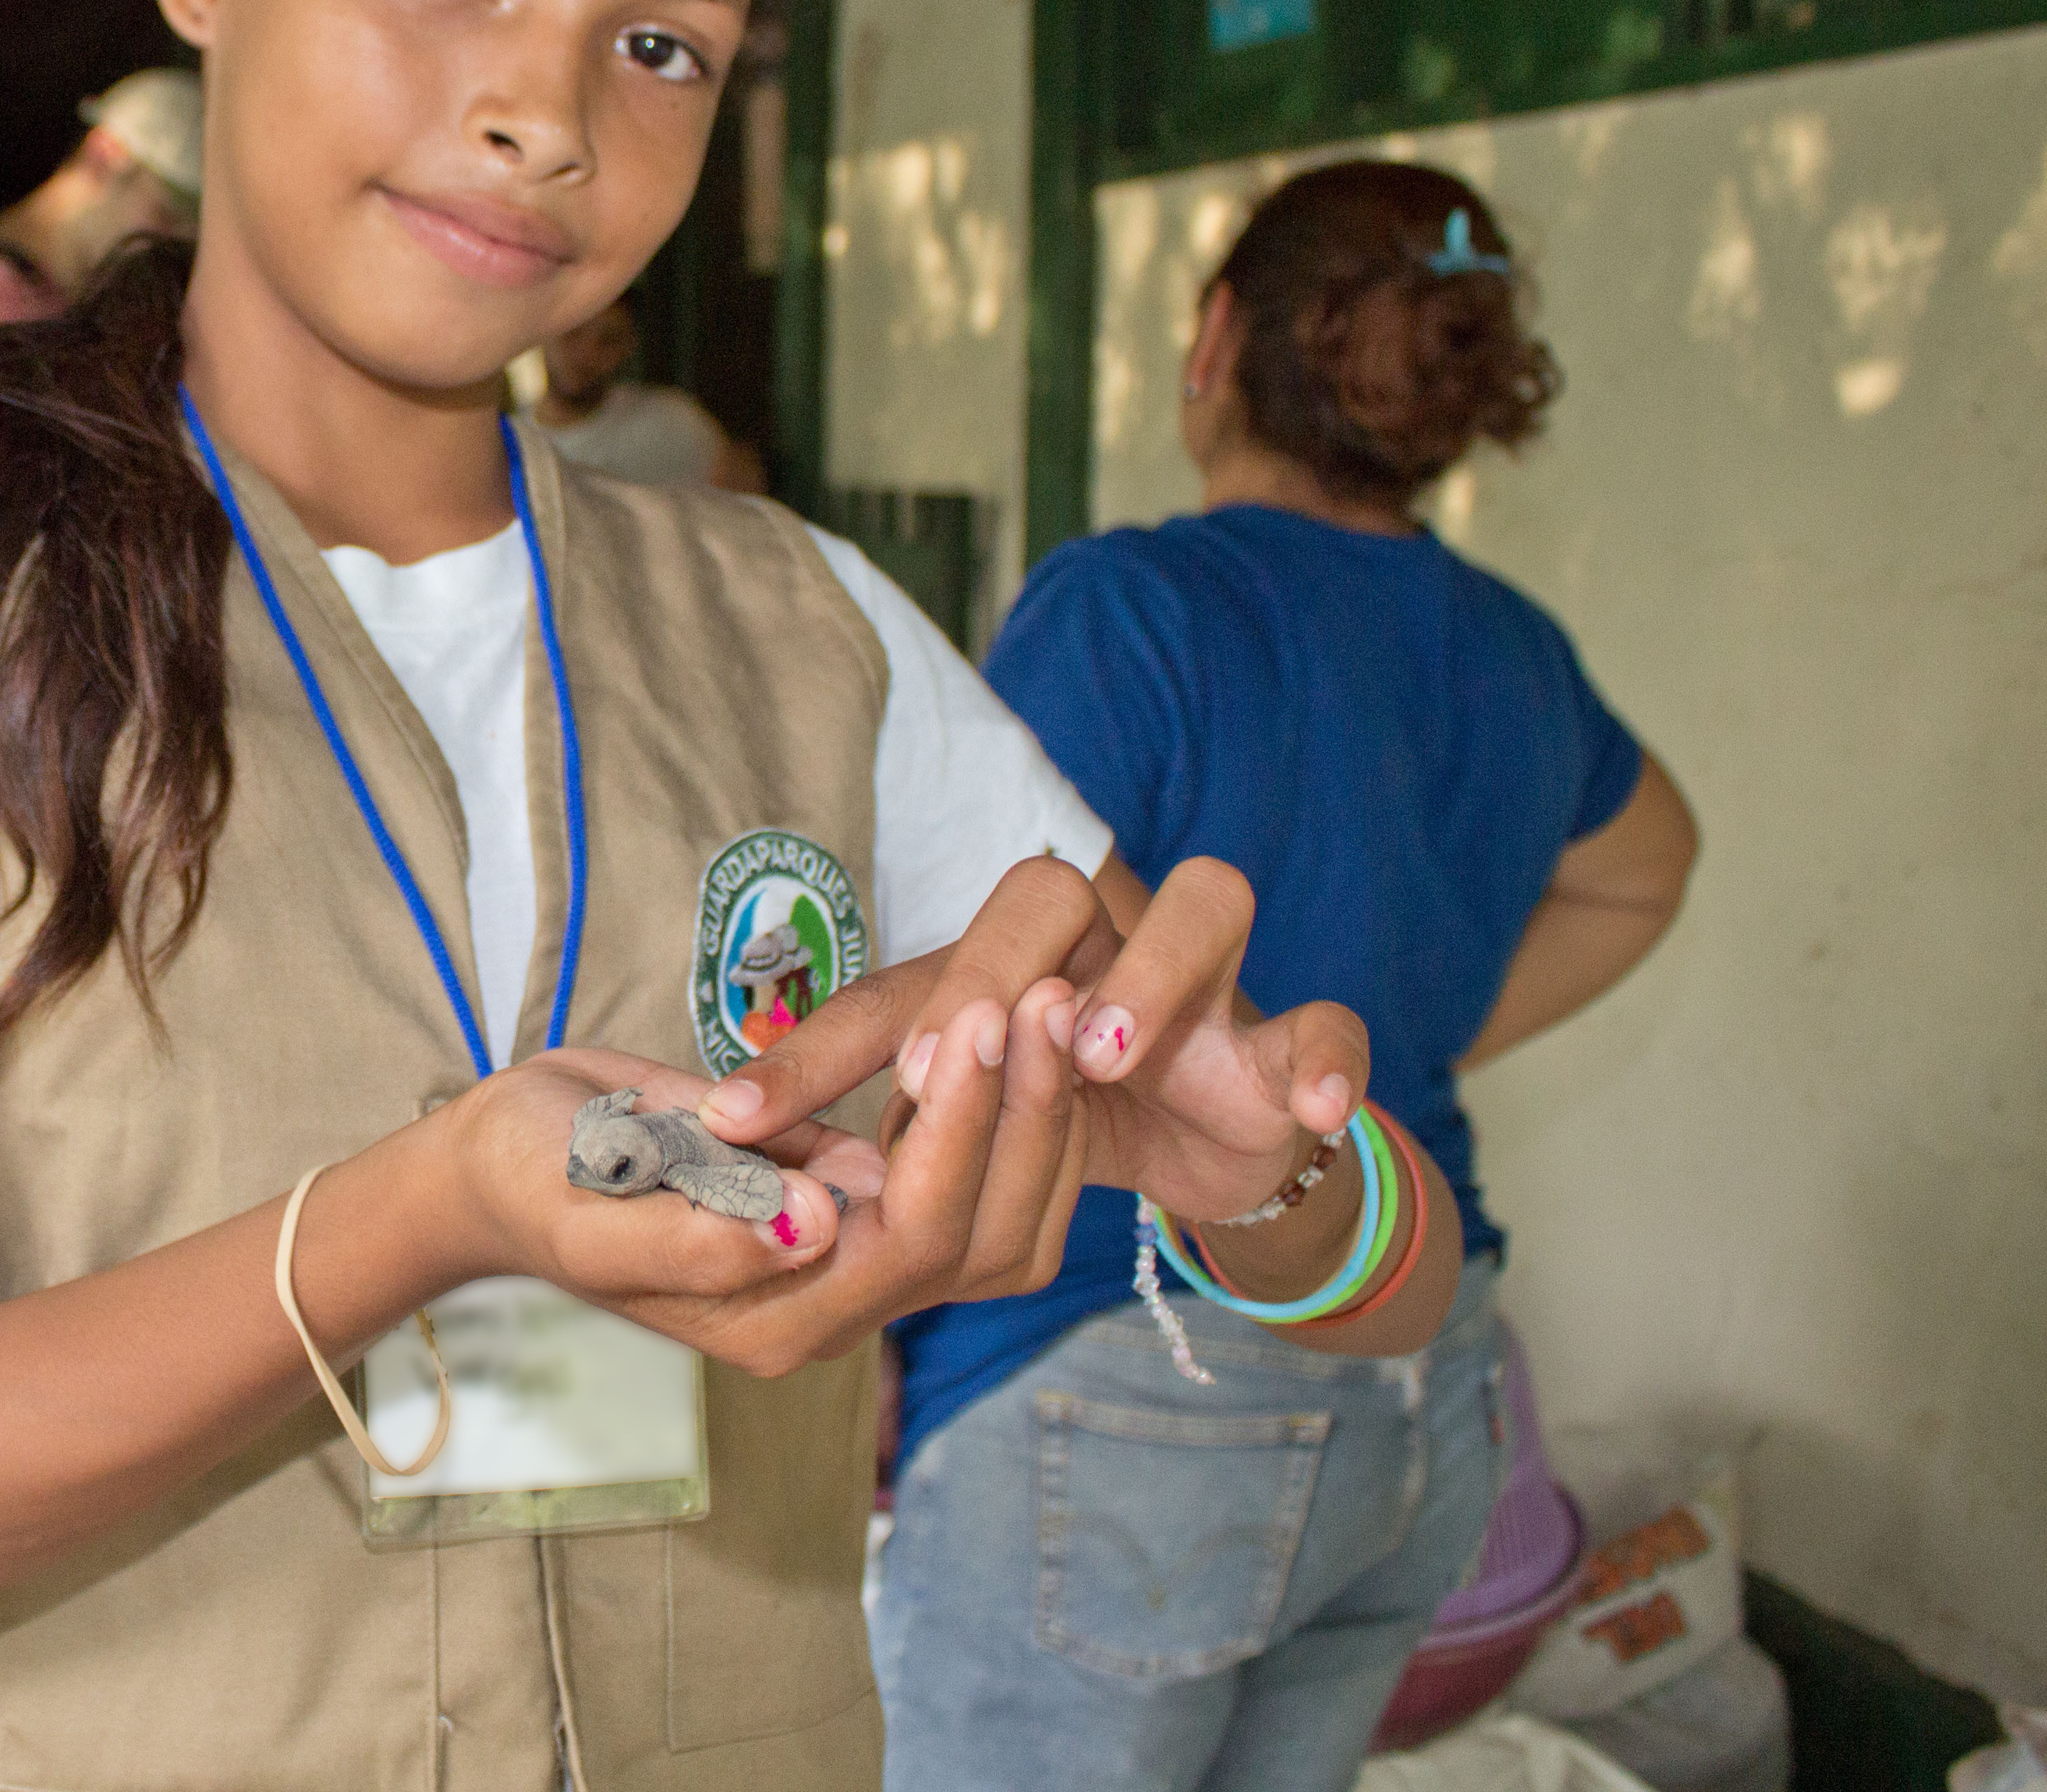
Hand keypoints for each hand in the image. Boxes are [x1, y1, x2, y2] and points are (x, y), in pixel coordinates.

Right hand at [435, 976, 1087, 1378]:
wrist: (508, 1157)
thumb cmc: (529, 1173)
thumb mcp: (579, 1204)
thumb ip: (694, 1237)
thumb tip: (812, 1228)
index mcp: (773, 1319)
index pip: (912, 1238)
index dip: (959, 1132)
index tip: (979, 1017)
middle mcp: (830, 1307)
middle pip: (979, 1235)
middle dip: (1020, 1113)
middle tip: (1044, 994)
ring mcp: (851, 1262)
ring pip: (998, 1218)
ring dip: (1035, 1115)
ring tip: (1053, 1001)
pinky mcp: (858, 1208)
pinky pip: (971, 1183)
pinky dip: (1013, 1115)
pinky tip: (1029, 1033)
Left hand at [697, 856, 1362, 1244]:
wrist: (1211, 1134)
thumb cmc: (1058, 1106)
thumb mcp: (960, 1120)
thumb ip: (872, 1128)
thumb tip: (729, 1164)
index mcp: (995, 963)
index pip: (892, 987)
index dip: (817, 1051)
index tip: (738, 1115)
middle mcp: (1097, 940)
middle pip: (1044, 895)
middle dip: (984, 977)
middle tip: (941, 1070)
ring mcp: (1208, 981)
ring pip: (1205, 904)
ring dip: (1148, 976)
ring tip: (1096, 1051)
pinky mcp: (1292, 1040)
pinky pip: (1330, 1026)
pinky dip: (1326, 1061)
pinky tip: (1307, 1112)